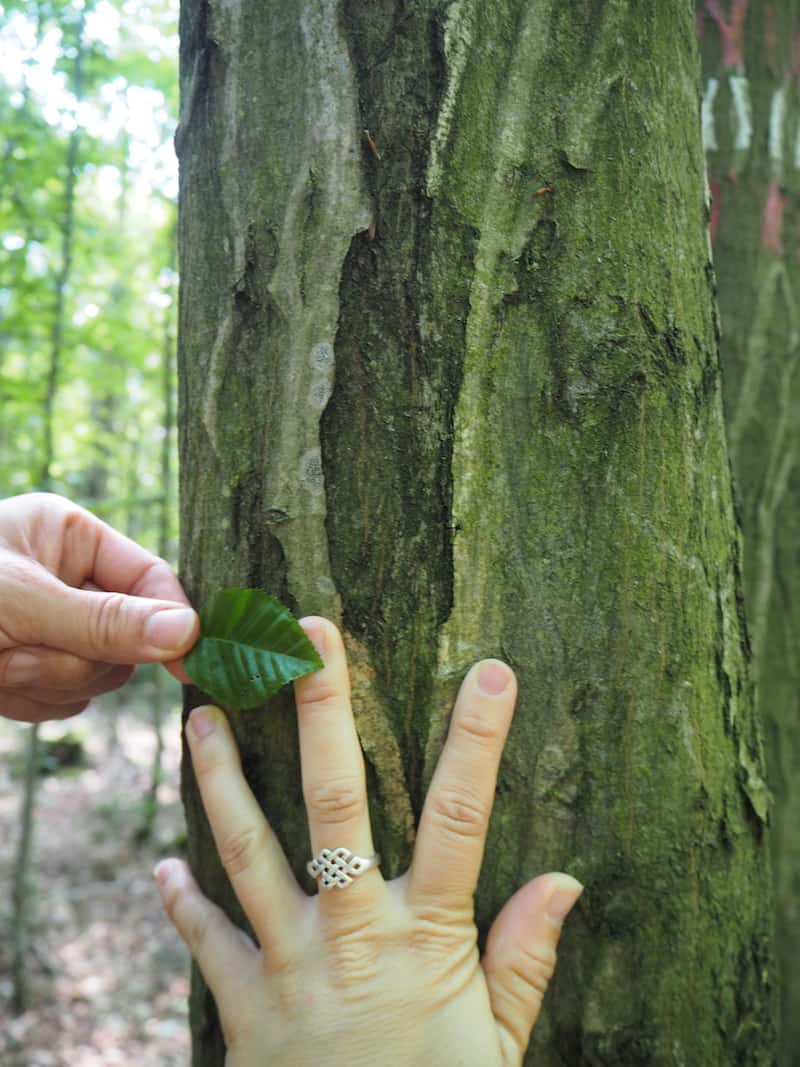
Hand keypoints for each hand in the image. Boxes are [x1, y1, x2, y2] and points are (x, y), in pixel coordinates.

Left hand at [0, 493, 198, 721]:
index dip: (169, 621)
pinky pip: (66, 701)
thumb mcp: (22, 602)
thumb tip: (190, 632)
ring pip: (98, 675)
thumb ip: (105, 620)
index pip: (147, 576)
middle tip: (23, 656)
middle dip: (80, 658)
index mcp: (69, 537)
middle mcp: (67, 579)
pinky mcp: (34, 671)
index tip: (187, 665)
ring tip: (0, 668)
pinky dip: (31, 703)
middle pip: (127, 636)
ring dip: (50, 682)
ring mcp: (52, 628)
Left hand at [155, 617, 581, 1065]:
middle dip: (323, 712)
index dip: (478, 743)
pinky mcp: (243, 1007)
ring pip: (248, 851)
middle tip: (307, 638)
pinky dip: (181, 902)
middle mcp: (351, 936)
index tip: (492, 673)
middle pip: (336, 805)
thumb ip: (525, 959)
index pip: (460, 820)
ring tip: (198, 717)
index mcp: (425, 940)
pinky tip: (160, 865)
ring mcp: (289, 967)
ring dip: (221, 780)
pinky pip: (206, 942)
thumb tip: (565, 881)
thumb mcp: (499, 1044)